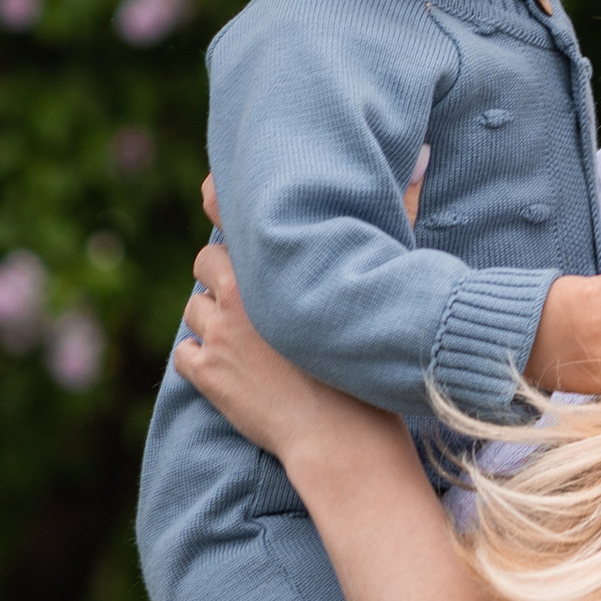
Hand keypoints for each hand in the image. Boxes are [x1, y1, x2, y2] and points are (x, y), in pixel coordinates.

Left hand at [174, 230, 366, 468]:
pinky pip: (182, 354)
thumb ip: (377, 231)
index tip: (230, 219)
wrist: (341, 434)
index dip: (227, 219)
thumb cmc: (368, 363)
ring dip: (209, 318)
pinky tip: (223, 368)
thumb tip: (418, 166)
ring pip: (192, 309)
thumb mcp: (367, 288)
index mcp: (273, 269)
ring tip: (238, 337)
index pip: (230, 225)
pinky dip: (196, 358)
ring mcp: (218, 336)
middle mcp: (238, 297)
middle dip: (218, 276)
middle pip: (203, 262)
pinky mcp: (207, 375)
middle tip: (244, 297)